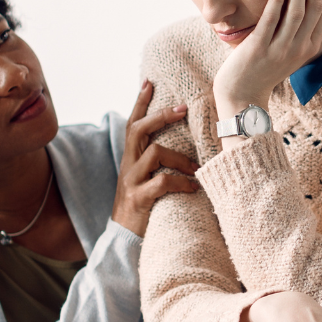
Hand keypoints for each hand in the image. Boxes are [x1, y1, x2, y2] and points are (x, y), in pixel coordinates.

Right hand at [112, 80, 199, 235]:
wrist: (123, 240)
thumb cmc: (142, 207)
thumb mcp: (144, 179)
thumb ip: (156, 162)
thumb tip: (183, 145)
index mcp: (130, 159)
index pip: (132, 124)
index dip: (139, 103)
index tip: (149, 82)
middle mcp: (128, 166)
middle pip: (138, 130)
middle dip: (160, 116)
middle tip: (183, 108)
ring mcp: (131, 182)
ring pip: (154, 153)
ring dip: (180, 158)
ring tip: (198, 168)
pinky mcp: (138, 199)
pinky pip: (161, 183)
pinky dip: (181, 183)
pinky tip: (193, 188)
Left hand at [213, 0, 321, 130]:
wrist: (243, 93)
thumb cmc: (264, 66)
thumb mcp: (289, 48)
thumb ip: (298, 27)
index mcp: (311, 46)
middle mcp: (301, 47)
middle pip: (317, 6)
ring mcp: (282, 49)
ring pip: (298, 10)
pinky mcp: (261, 48)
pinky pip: (272, 19)